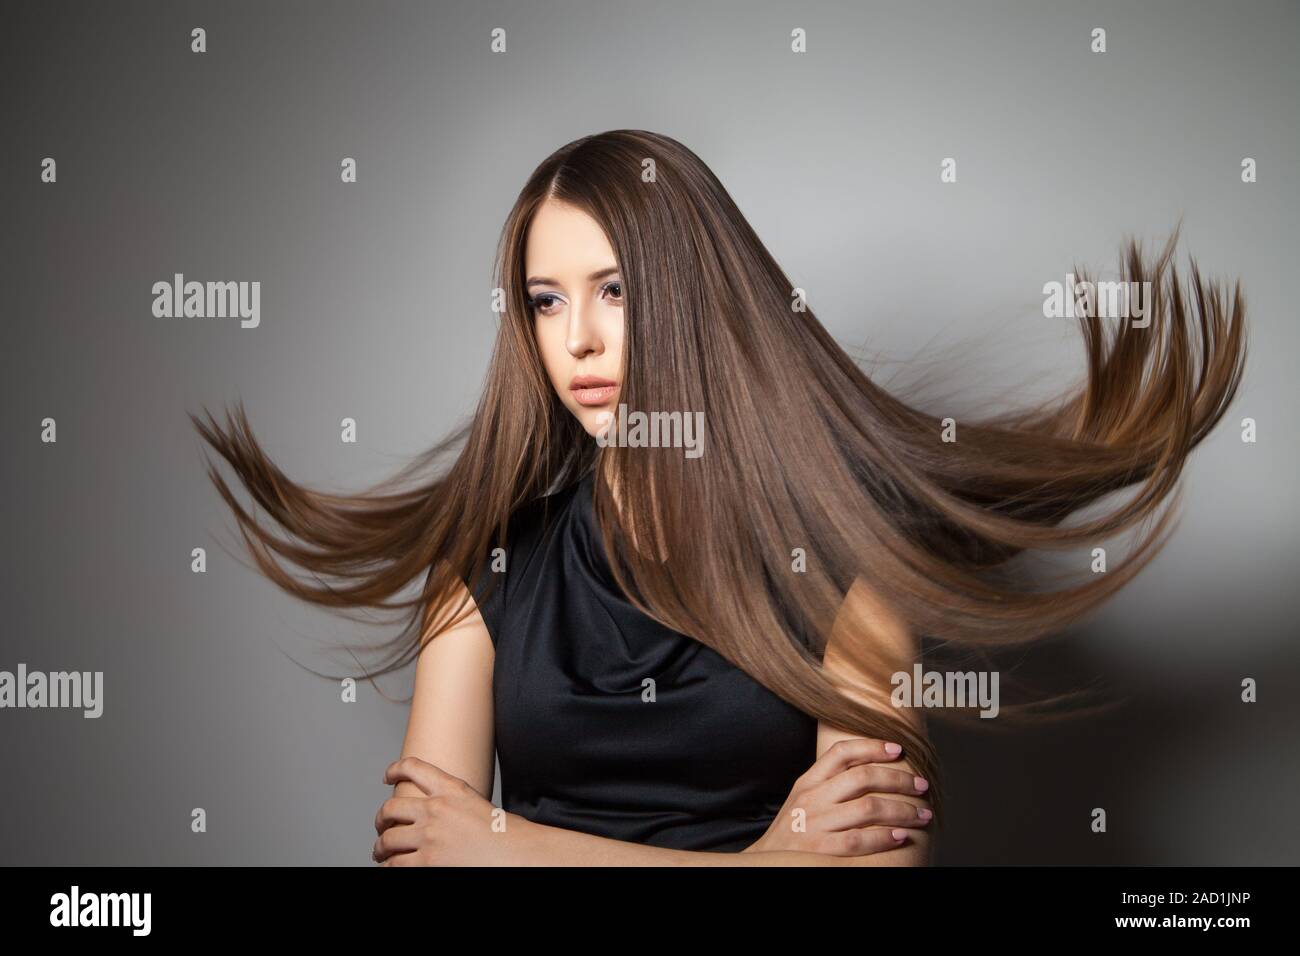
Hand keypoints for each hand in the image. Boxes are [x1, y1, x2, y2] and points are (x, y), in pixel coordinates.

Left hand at [372, 756, 524, 865]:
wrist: (517, 854)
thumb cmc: (507, 834)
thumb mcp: (479, 804)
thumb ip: (455, 804)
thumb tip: (438, 817)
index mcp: (452, 789)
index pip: (414, 767)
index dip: (395, 770)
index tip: (388, 776)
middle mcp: (436, 809)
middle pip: (391, 808)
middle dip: (381, 819)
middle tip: (381, 826)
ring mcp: (430, 836)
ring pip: (388, 839)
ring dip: (381, 848)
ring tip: (381, 853)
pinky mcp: (427, 862)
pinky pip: (395, 865)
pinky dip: (389, 867)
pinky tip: (391, 867)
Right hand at [743, 738, 931, 855]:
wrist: (767, 862)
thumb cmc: (792, 830)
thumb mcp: (802, 799)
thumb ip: (828, 783)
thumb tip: (871, 769)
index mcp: (808, 782)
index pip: (841, 752)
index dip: (872, 746)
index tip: (898, 749)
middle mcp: (811, 799)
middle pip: (862, 778)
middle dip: (899, 780)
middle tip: (922, 785)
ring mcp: (815, 824)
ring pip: (867, 808)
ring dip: (902, 811)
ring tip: (922, 815)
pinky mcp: (820, 850)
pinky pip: (858, 841)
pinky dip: (884, 838)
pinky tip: (901, 837)